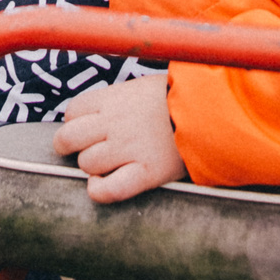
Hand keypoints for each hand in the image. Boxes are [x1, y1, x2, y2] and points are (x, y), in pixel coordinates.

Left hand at [52, 73, 183, 203]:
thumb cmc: (178, 97)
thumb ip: (117, 101)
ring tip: (107, 165)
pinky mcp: (145, 172)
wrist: (211, 109)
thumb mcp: (141, 88)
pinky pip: (109, 189)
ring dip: (92, 168)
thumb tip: (98, 115)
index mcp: (113, 98)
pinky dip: (99, 191)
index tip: (86, 128)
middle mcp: (114, 123)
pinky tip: (101, 186)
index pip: (72, 111)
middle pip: (69, 138)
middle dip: (69, 146)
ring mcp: (128, 148)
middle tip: (82, 150)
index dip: (75, 122)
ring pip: (87, 164)